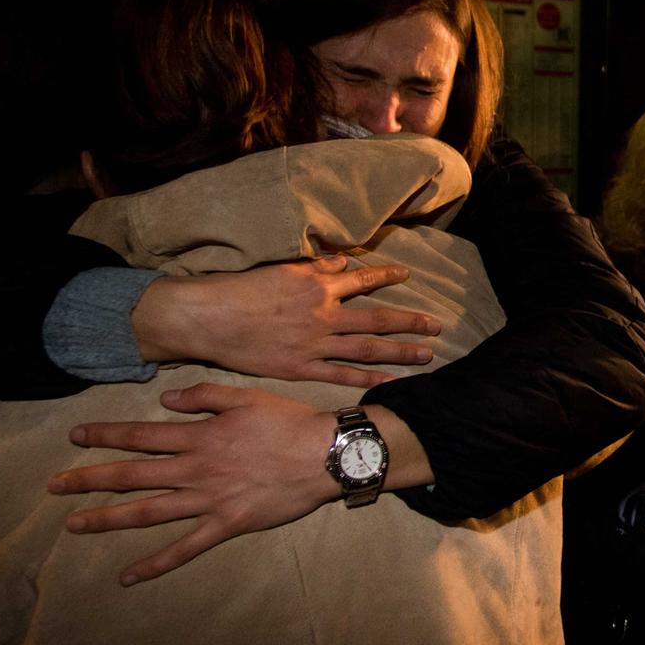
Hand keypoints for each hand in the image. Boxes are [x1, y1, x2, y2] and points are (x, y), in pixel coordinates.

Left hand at [49, 384, 342, 584]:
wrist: (325, 456)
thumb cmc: (289, 422)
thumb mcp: (245, 397)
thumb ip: (203, 396)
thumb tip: (164, 400)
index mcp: (199, 436)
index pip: (141, 436)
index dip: (105, 436)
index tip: (75, 438)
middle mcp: (195, 469)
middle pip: (132, 475)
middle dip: (90, 479)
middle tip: (54, 486)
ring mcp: (208, 501)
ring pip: (149, 512)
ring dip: (108, 518)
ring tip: (74, 524)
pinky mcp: (226, 526)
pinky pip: (185, 548)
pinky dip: (155, 564)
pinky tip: (127, 576)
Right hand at [132, 256, 441, 387]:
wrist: (207, 318)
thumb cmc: (238, 290)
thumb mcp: (280, 269)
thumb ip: (315, 267)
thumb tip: (342, 262)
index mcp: (317, 286)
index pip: (362, 278)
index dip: (387, 275)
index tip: (408, 274)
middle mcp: (323, 315)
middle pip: (377, 318)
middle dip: (411, 322)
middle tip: (438, 326)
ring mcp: (314, 344)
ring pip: (367, 349)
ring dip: (400, 352)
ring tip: (427, 354)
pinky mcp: (300, 368)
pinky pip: (342, 376)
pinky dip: (368, 379)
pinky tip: (390, 381)